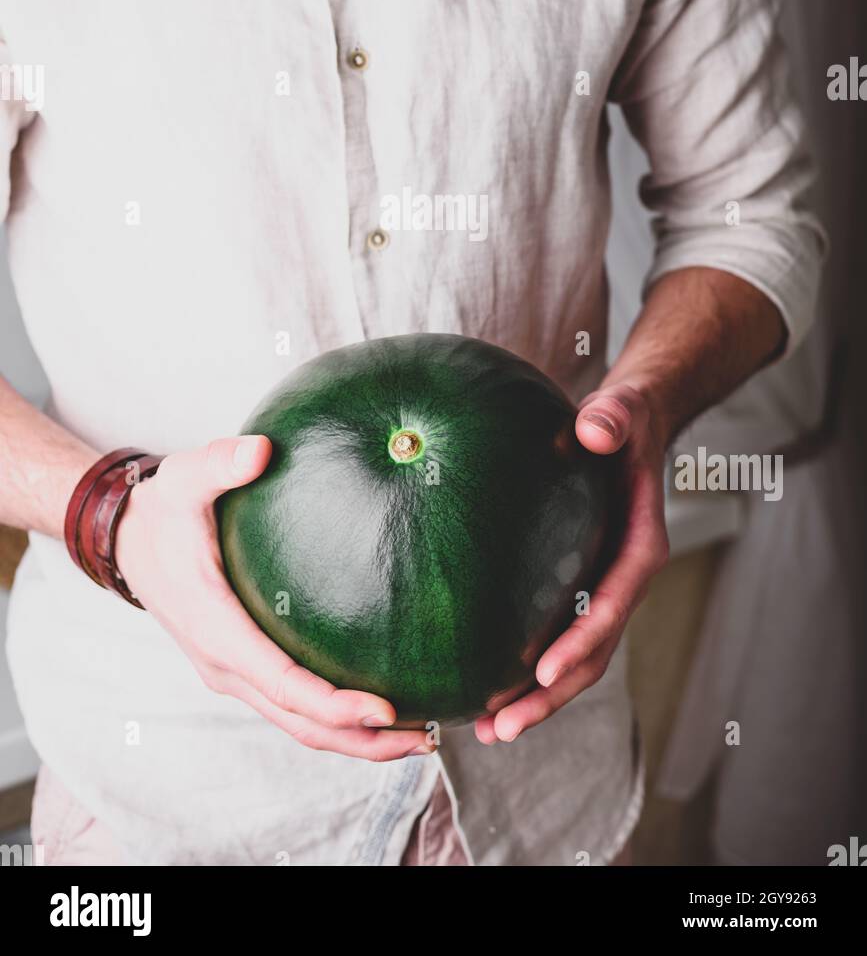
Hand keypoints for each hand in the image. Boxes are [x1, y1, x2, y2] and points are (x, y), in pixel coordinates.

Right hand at [114, 436, 433, 760]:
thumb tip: (259, 449)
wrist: (128, 540)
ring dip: (355, 738)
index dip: (334, 703)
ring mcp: (234, 671)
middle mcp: (225, 664)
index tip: (385, 708)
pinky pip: (293, 704)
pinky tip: (383, 701)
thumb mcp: (184, 480)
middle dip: (361, 739)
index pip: (283, 683)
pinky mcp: (244, 666)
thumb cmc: (163, 511)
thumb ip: (220, 463)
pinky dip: (336, 716)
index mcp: (216, 629)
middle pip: (300, 721)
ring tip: (420, 734)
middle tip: (426, 738)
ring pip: (298, 722)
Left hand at [474, 382, 668, 744]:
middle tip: (503, 726)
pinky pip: (553, 636)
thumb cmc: (624, 421)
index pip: (614, 604)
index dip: (582, 642)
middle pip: (594, 652)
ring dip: (538, 699)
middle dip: (551, 695)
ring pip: (575, 658)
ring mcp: (600, 589)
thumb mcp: (622, 412)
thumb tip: (594, 429)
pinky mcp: (577, 588)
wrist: (629, 429)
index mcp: (640, 547)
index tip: (543, 671)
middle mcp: (623, 579)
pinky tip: (481, 684)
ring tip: (489, 730)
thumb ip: (613, 417)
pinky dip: (525, 667)